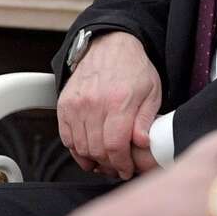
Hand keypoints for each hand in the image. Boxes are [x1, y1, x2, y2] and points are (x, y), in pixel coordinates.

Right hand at [56, 33, 161, 179]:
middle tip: (117, 167)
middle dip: (108, 165)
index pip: (115, 146)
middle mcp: (94, 103)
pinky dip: (75, 148)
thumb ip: (146, 120)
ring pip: (79, 146)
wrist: (109, 45)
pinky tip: (88, 149)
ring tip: (104, 160)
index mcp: (118, 102)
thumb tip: (142, 143)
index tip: (126, 170)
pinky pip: (65, 136)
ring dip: (92, 159)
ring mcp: (76, 103)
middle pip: (96, 149)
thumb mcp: (152, 92)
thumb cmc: (133, 69)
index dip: (121, 164)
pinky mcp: (64, 103)